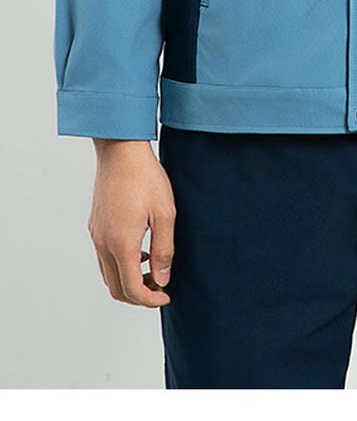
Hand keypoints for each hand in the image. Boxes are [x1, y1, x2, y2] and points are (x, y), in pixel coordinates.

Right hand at [89, 139, 175, 306]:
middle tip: (160, 289)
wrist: (120, 150)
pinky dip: (120, 265)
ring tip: (152, 270)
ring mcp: (96, 234)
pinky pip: (104, 257)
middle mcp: (103, 243)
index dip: (150, 300)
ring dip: (128, 281)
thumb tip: (162, 280)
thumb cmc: (145, 177)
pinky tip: (140, 250)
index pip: (131, 289)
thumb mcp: (165, 214)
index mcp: (121, 244)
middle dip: (138, 296)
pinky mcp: (95, 225)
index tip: (167, 296)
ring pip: (108, 273)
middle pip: (115, 288)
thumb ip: (164, 250)